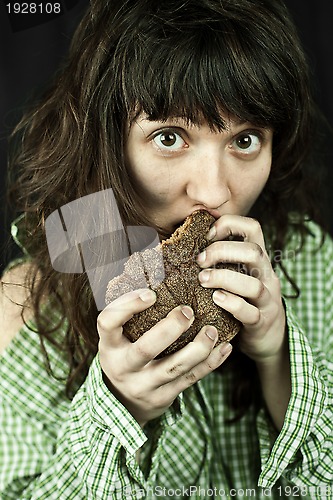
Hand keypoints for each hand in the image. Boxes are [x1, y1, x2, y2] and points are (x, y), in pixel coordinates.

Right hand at [97, 289, 232, 425]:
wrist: (124, 402)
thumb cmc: (124, 355)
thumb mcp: (117, 338)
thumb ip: (130, 314)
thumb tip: (154, 269)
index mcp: (109, 346)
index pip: (108, 322)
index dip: (127, 306)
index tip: (150, 293)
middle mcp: (124, 367)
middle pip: (145, 349)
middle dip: (170, 328)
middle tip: (188, 311)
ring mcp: (144, 385)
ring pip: (174, 368)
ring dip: (198, 348)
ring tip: (212, 330)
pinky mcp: (164, 396)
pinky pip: (191, 379)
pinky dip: (210, 363)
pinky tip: (225, 347)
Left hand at [197, 215, 285, 362]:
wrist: (269, 338)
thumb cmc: (244, 300)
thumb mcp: (238, 275)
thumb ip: (222, 259)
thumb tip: (183, 243)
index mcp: (258, 259)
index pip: (253, 227)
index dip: (229, 224)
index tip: (207, 235)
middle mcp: (267, 275)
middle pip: (254, 252)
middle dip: (223, 251)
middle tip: (200, 260)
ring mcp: (267, 300)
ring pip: (253, 284)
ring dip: (224, 278)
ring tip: (203, 280)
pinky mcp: (262, 322)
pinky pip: (250, 313)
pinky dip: (233, 304)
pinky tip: (216, 299)